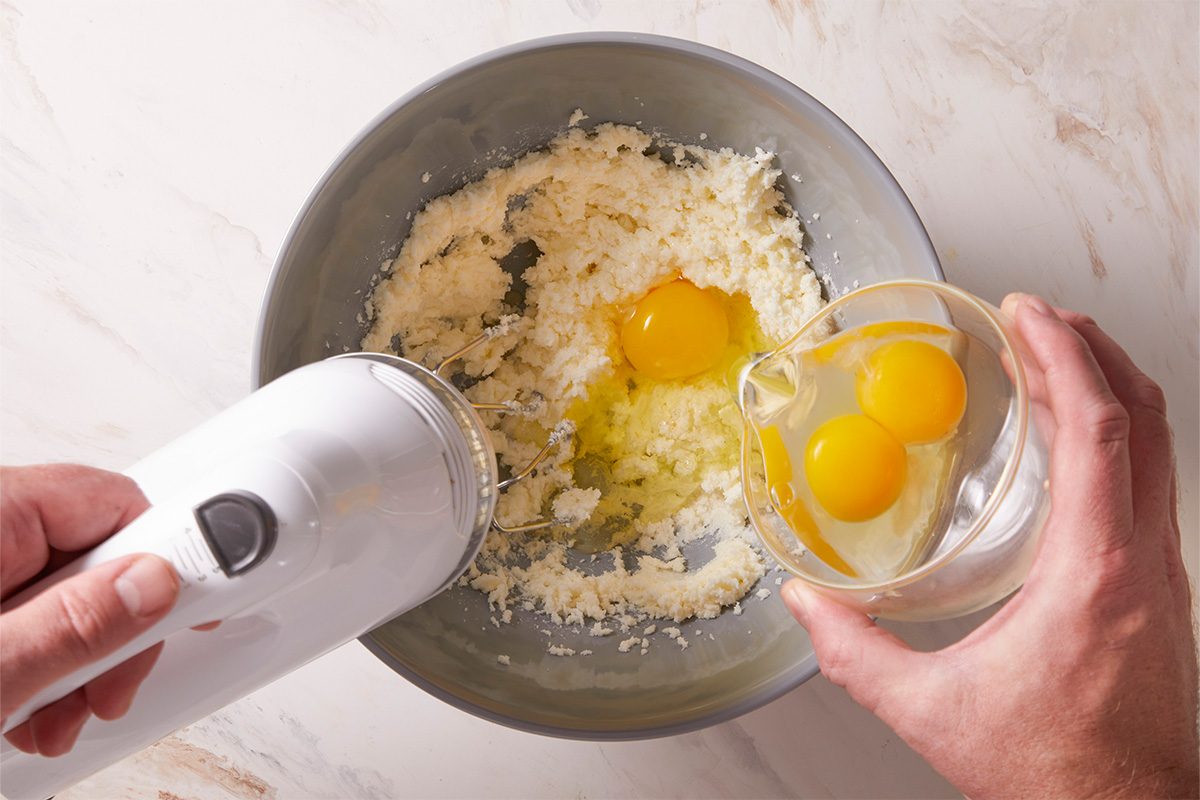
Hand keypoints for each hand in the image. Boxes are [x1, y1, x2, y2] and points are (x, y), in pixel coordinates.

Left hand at [0, 464, 180, 755]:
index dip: (171, 556)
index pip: (118, 503)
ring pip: (75, 592)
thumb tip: (155, 585)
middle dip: (119, 631)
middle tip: (110, 688)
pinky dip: (48, 664)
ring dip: (85, 661)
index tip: (209, 601)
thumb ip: (71, 625)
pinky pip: (37, 613)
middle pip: (102, 554)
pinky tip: (29, 709)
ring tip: (53, 718)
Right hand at [782, 294, 1198, 797]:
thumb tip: (806, 606)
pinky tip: (1068, 441)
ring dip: (1106, 385)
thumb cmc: (1056, 773)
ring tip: (1051, 357)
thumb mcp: (933, 712)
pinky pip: (1148, 479)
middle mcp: (1145, 560)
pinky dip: (1112, 433)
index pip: (1102, 430)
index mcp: (1097, 573)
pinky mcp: (1158, 586)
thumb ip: (856, 655)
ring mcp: (1162, 571)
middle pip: (1144, 416)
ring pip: (1157, 445)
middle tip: (1033, 316)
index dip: (1066, 357)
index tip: (1027, 314)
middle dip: (1091, 348)